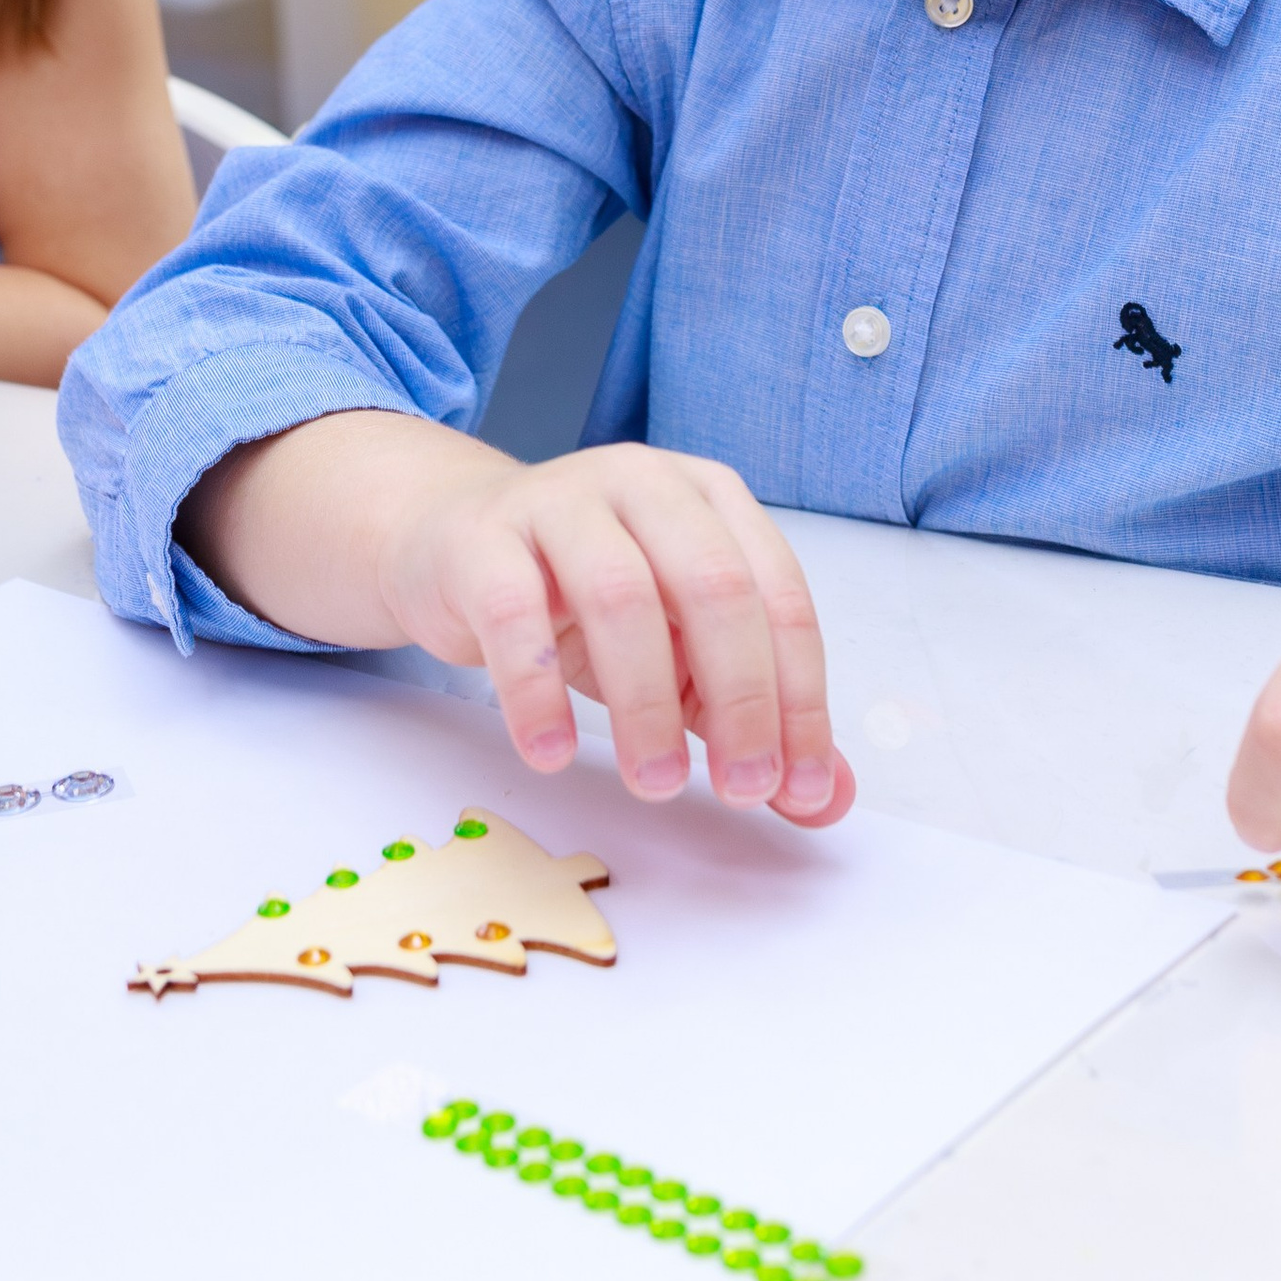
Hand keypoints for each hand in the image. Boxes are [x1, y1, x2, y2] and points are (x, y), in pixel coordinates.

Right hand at [189, 413, 856, 826]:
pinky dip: (537, 691)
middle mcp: (644, 482)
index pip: (778, 592)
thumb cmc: (582, 599)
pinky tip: (552, 751)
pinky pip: (513, 613)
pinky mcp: (484, 539)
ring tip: (656, 783)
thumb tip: (827, 798)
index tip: (800, 784)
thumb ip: (750, 717)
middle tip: (741, 791)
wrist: (453, 542)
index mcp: (710, 500)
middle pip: (714, 584)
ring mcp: (559, 501)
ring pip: (620, 595)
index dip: (799, 694)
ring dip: (647, 703)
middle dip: (742, 697)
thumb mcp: (678, 652)